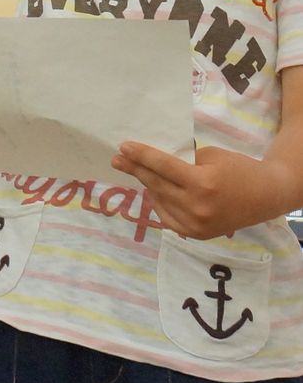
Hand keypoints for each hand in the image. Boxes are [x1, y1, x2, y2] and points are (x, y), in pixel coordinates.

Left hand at [111, 142, 292, 239]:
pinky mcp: (197, 235)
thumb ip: (184, 160)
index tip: (123, 147)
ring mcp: (196, 225)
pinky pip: (168, 218)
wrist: (265, 197)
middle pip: (157, 184)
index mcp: (202, 183)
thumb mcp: (212, 156)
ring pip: (160, 201)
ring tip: (136, 172)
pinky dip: (159, 204)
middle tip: (118, 160)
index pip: (163, 167)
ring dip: (147, 186)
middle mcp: (196, 207)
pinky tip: (154, 192)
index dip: (142, 156)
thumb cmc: (239, 170)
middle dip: (136, 170)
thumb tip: (155, 162)